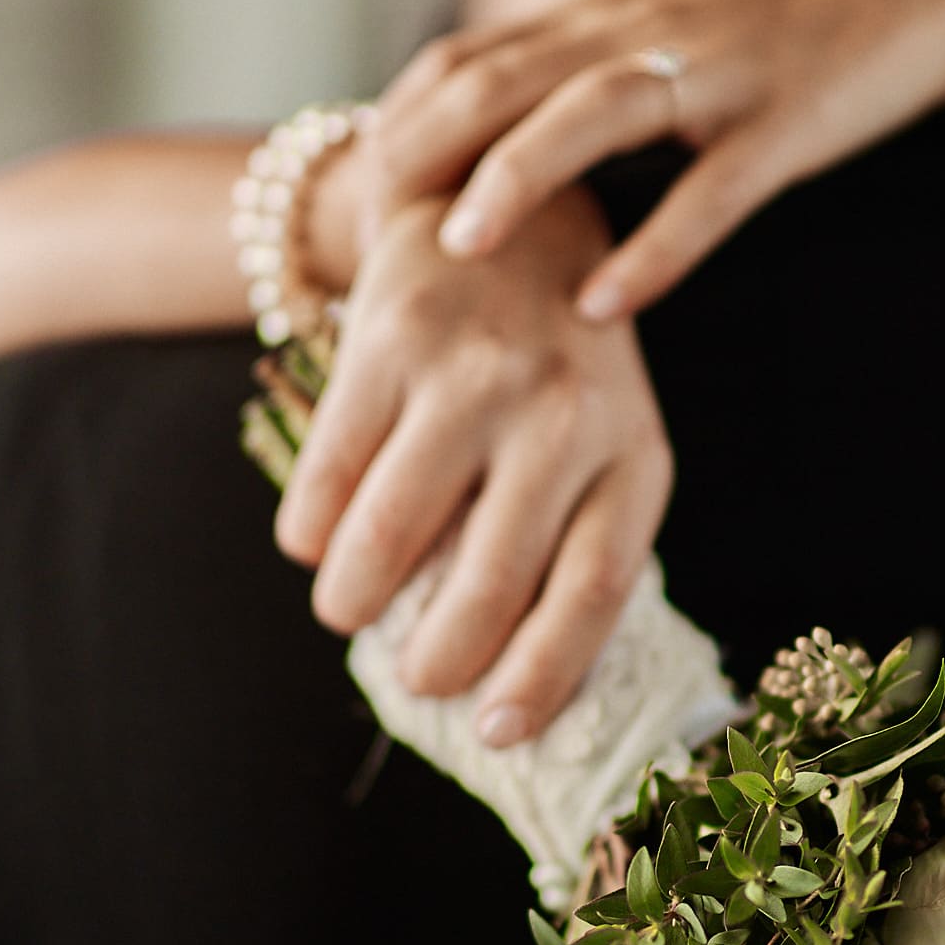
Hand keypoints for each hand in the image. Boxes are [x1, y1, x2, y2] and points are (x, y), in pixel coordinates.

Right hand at [275, 188, 672, 732]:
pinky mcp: (391, 335)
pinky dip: (312, 528)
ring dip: (354, 598)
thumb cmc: (563, 368)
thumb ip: (570, 542)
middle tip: (413, 678)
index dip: (542, 676)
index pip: (594, 591)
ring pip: (391, 531)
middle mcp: (562, 412)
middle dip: (437, 655)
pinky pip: (330, 470)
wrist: (517, 213)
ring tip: (349, 611)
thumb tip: (504, 686)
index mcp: (633, 453)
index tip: (495, 732)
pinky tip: (318, 541)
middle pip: (491, 578)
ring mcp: (475, 371)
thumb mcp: (605, 443)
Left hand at [351, 0, 944, 322]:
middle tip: (372, 230)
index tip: (358, 197)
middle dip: (428, 149)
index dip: (405, 121)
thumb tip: (478, 147)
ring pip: (594, 114)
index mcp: (600, 20)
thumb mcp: (655, 34)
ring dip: (520, 177)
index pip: (469, 59)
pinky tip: (606, 305)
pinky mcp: (785, 124)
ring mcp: (714, 76)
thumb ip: (572, 79)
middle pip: (505, 77)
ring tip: (464, 247)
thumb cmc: (770, 25)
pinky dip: (655, 248)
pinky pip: (711, 192)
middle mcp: (639, 36)